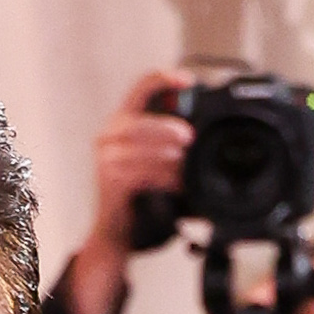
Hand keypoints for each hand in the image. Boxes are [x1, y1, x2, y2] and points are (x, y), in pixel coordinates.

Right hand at [63, 67, 191, 313]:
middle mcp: (110, 134)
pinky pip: (141, 172)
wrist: (116, 235)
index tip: (188, 79)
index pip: (141, 86)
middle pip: (143, 119)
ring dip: (169, 156)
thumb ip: (174, 145)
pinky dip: (163, 177)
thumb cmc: (140, 198)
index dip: (164, 78)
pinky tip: (178, 185)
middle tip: (191, 138)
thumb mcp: (158, 163)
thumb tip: (207, 137)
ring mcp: (106, 157)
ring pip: (142, 145)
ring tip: (187, 167)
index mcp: (123, 122)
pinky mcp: (109, 180)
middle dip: (169, 127)